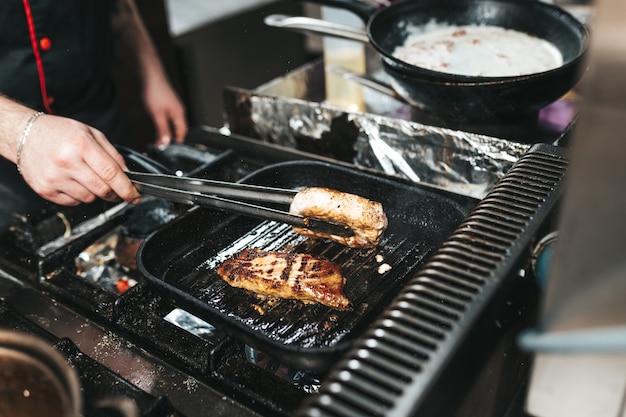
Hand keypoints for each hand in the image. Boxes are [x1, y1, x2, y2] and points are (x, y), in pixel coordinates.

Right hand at [18, 114, 140, 205]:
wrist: (25, 135)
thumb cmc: (59, 133)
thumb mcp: (91, 134)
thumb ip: (113, 155)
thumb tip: (129, 176)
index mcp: (81, 145)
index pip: (111, 173)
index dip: (127, 188)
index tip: (136, 195)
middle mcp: (66, 162)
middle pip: (103, 190)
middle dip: (116, 194)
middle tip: (118, 190)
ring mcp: (54, 178)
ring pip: (89, 198)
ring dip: (95, 193)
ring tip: (86, 177)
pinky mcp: (45, 190)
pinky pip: (73, 202)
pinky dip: (79, 196)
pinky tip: (72, 181)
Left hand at [142, 74, 186, 146]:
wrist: (151, 75)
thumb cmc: (155, 90)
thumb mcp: (157, 114)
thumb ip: (162, 129)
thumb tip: (165, 141)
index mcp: (179, 114)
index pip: (182, 133)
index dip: (177, 142)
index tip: (170, 149)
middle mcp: (179, 110)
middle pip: (179, 129)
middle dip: (172, 138)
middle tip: (163, 145)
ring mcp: (174, 106)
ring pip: (174, 123)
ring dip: (168, 131)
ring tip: (160, 138)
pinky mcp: (168, 103)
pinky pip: (170, 118)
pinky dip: (166, 124)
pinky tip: (160, 126)